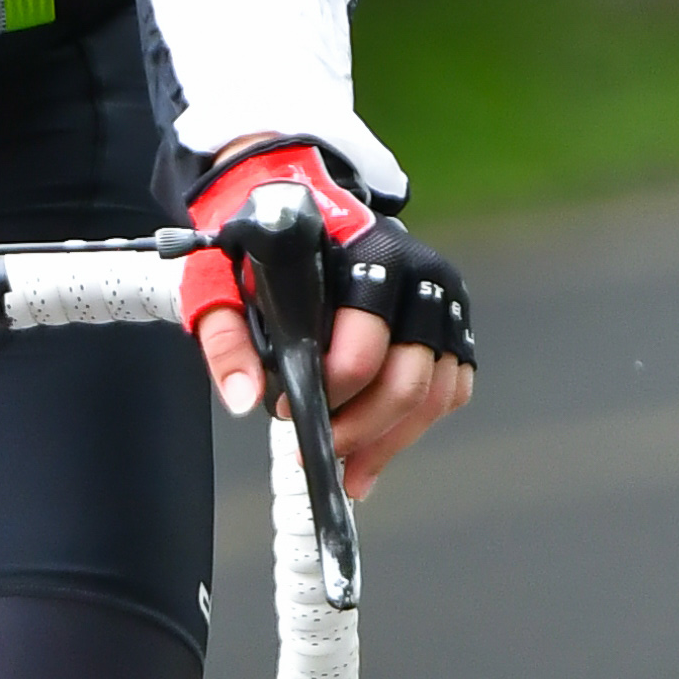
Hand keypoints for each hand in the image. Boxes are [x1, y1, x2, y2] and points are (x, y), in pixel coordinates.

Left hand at [181, 139, 475, 491]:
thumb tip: (244, 400)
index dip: (328, 394)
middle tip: (321, 453)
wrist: (298, 207)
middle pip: (407, 381)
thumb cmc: (266, 248)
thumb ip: (227, 341)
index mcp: (368, 256)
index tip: (288, 411)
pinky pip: (451, 390)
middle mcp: (419, 276)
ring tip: (351, 471)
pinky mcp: (453, 322)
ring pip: (433, 395)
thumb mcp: (225, 282)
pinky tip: (378, 448)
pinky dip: (417, 427)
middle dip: (362, 431)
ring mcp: (444, 300)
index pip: (364, 347)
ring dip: (390, 442)